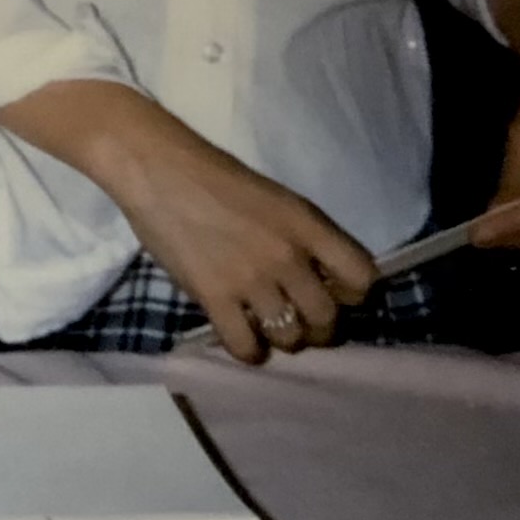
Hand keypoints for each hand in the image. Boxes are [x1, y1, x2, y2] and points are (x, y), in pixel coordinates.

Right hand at [110, 128, 375, 363]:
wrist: (157, 169)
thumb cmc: (214, 177)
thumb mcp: (276, 199)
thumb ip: (301, 236)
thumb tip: (316, 277)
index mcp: (306, 224)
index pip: (362, 277)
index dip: (352, 293)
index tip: (332, 291)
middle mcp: (286, 255)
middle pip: (326, 317)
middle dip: (318, 327)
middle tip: (299, 320)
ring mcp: (250, 278)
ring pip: (290, 338)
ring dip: (282, 339)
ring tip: (266, 327)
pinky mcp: (213, 296)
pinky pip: (246, 345)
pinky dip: (248, 350)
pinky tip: (241, 336)